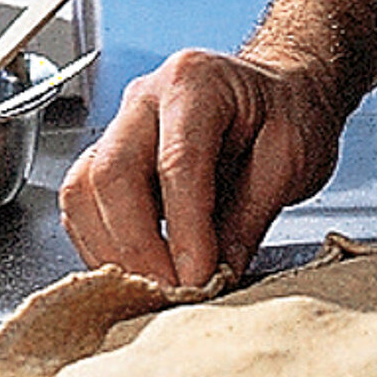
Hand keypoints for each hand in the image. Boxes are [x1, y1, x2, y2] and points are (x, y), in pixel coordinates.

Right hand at [59, 49, 343, 285]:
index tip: (198, 278)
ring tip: (154, 291)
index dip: (184, 231)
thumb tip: (219, 273)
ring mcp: (121, 125)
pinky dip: (104, 244)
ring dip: (113, 250)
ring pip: (84, 191)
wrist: (281, 91)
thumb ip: (253, 214)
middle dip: (137, 247)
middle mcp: (146, 99)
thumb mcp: (291, 159)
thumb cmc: (290, 112)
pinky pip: (85, 203)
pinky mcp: (111, 155)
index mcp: (197, 83)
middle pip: (111, 174)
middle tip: (171, 293)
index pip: (177, 163)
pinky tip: (138, 272)